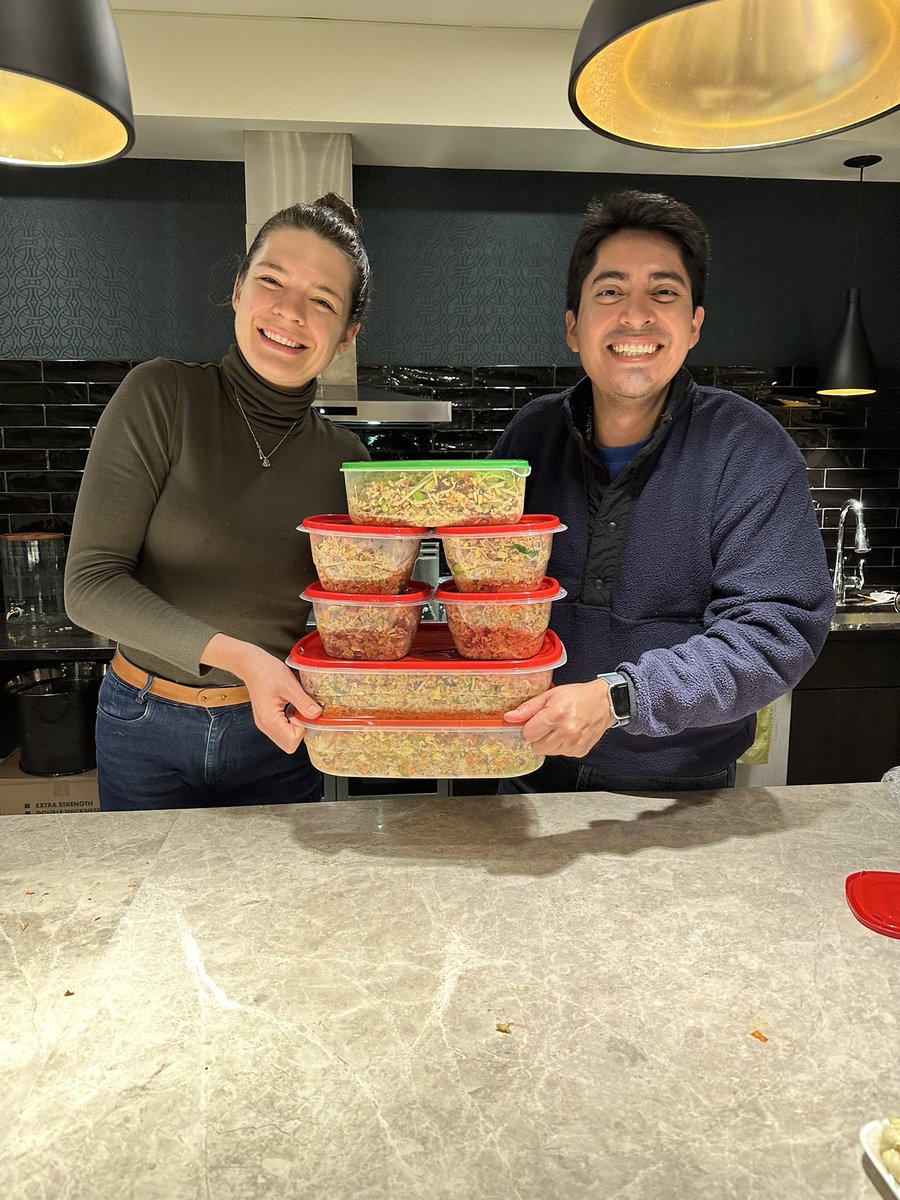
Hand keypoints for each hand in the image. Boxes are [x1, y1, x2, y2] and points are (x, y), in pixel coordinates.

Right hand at [201, 635, 320, 752]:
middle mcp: (265, 726)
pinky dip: (289, 723)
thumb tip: (317, 714)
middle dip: (299, 731)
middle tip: (300, 711)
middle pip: (289, 744)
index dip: (302, 729)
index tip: (302, 712)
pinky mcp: (266, 719)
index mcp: (270, 720)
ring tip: (294, 707)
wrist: (251, 664)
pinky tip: (289, 707)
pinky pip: (281, 730)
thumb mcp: (289, 685)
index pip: (292, 742)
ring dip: (294, 727)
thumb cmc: (267, 672)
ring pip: (285, 739)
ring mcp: (264, 724)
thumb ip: (303, 702)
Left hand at [503, 680, 614, 757]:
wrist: (605, 702)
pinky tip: (568, 733)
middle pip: (536, 746)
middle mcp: (566, 731)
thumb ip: (528, 708)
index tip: (534, 722)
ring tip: (559, 728)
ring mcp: (574, 743)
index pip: (528, 734)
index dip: (529, 728)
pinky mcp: (580, 751)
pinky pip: (561, 754)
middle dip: (537, 736)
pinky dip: (561, 746)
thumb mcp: (551, 695)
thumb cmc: (578, 696)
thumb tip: (510, 717)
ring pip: (547, 752)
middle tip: (547, 724)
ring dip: (549, 742)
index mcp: (556, 715)